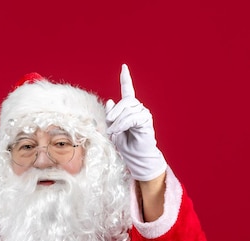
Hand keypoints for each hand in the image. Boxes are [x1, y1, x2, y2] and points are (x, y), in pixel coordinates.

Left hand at [105, 64, 166, 180]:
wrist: (135, 157)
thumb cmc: (125, 144)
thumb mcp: (112, 128)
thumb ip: (110, 115)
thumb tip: (110, 100)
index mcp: (129, 109)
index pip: (128, 90)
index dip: (126, 79)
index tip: (124, 67)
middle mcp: (138, 108)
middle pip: (124, 101)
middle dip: (113, 114)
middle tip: (109, 128)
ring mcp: (143, 114)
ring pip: (126, 110)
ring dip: (116, 123)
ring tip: (114, 133)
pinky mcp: (146, 121)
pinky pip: (131, 118)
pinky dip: (122, 125)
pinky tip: (119, 131)